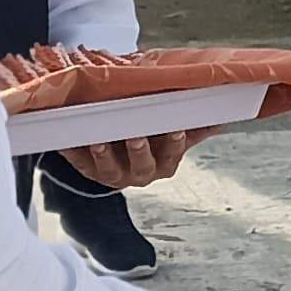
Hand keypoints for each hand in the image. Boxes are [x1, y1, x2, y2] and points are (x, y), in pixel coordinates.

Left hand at [62, 129, 191, 190]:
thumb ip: (196, 125)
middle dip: (139, 150)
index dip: (174, 143)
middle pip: (141, 166)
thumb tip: (224, 116)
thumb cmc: (152, 138)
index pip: (172, 155)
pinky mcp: (88, 170)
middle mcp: (140, 174)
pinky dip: (72, 150)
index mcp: (164, 164)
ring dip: (104, 154)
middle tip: (135, 135)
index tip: (176, 129)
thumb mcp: (172, 132)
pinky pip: (78, 162)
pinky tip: (66, 139)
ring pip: (108, 168)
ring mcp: (112, 173)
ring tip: (98, 139)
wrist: (118, 151)